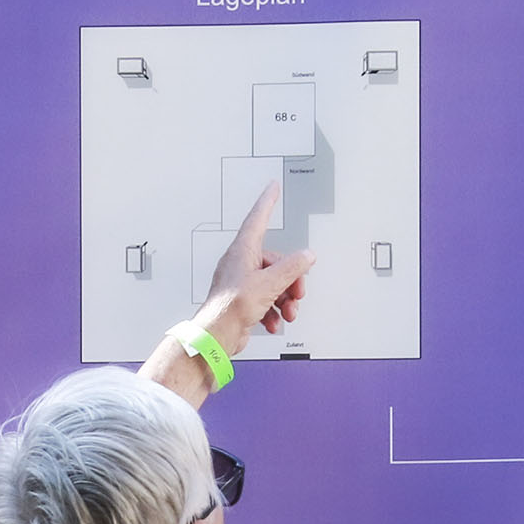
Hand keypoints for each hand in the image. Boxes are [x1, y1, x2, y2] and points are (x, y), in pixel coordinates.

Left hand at [198, 181, 313, 350]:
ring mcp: (241, 283)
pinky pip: (266, 300)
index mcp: (242, 251)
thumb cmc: (231, 307)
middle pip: (276, 261)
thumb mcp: (269, 283)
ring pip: (274, 283)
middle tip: (297, 293)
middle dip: (291, 280)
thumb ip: (291, 268)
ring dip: (285, 299)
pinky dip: (274, 311)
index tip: (272, 187)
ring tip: (288, 312)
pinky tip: (274, 322)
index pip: (258, 218)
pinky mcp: (243, 301)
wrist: (218, 336)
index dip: (267, 202)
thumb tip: (306, 257)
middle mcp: (240, 263)